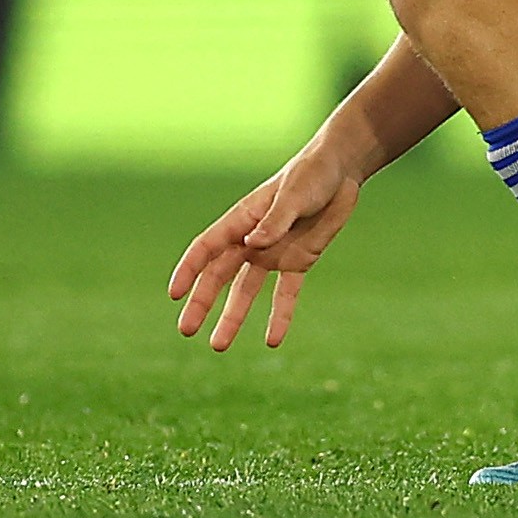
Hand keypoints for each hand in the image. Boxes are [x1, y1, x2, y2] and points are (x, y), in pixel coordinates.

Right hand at [170, 142, 364, 350]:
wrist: (342, 171)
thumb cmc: (313, 175)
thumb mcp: (295, 194)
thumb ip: (276, 220)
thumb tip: (253, 244)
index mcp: (242, 220)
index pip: (206, 248)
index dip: (189, 270)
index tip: (174, 295)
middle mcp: (252, 241)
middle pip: (219, 276)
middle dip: (202, 302)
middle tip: (186, 330)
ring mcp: (273, 253)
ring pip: (246, 291)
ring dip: (233, 317)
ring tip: (219, 345)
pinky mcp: (298, 261)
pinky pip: (285, 293)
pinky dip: (280, 315)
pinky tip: (273, 340)